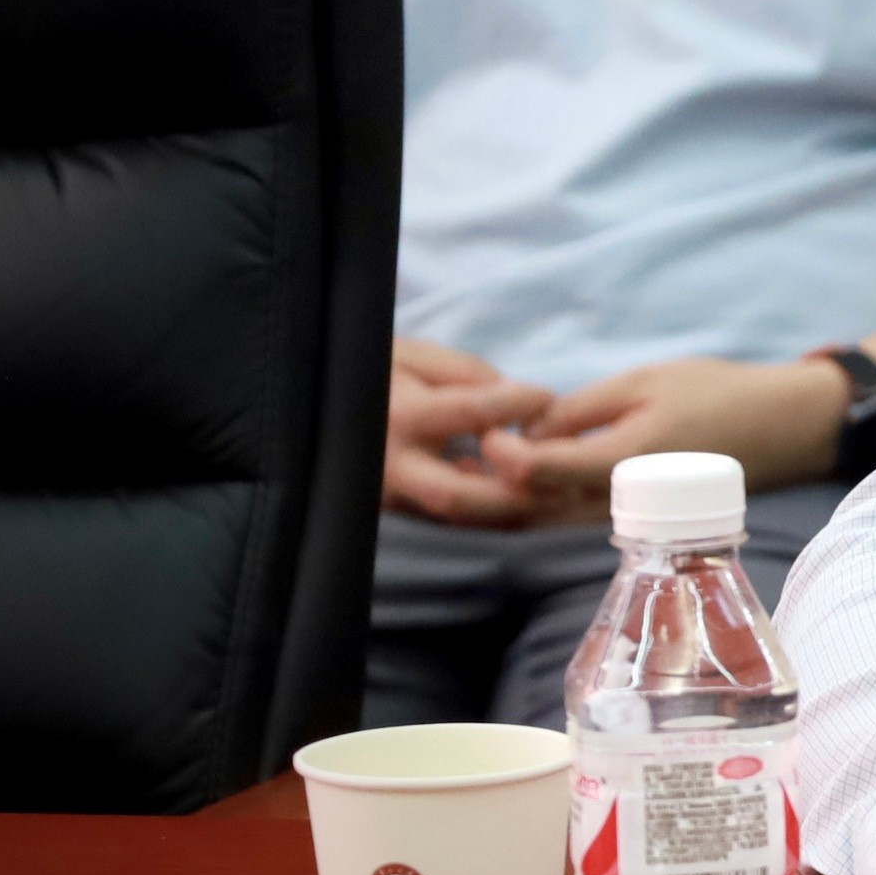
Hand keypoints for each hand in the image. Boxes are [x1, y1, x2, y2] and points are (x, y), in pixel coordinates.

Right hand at [382, 337, 552, 525]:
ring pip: (459, 518)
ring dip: (510, 510)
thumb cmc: (370, 372)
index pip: (470, 412)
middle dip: (516, 492)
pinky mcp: (396, 513)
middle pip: (460, 495)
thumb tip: (514, 394)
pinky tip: (527, 494)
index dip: (516, 404)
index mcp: (397, 416)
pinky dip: (491, 511)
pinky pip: (452, 519)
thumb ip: (464, 373)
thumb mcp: (412, 355)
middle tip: (565, 474)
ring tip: (558, 490)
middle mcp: (390, 466)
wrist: (310, 410)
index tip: (546, 396)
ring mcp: (390, 498)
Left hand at [483, 355, 847, 522]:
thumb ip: (581, 410)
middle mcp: (617, 500)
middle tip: (456, 460)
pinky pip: (570, 517)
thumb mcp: (644, 383)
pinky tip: (520, 484)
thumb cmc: (717, 394)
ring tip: (473, 475)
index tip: (485, 424)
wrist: (780, 427)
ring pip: (547, 520)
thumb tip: (525, 428)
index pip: (536, 470)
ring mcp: (626, 515)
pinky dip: (536, 504)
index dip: (500, 451)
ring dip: (506, 502)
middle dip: (486, 489)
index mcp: (619, 462)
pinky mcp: (633, 516)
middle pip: (531, 509)